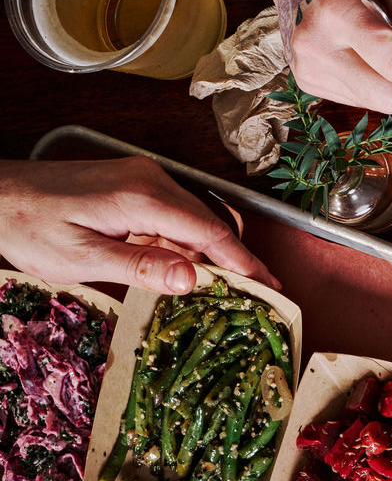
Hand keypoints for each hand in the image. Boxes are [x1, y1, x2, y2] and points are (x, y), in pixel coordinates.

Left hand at [0, 158, 276, 294]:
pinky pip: (177, 217)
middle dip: (229, 264)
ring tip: (185, 287)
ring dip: (199, 256)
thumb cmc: (29, 227)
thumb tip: (194, 279)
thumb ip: (141, 268)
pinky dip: (180, 245)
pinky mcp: (137, 184)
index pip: (213, 233)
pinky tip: (161, 265)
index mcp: (142, 197)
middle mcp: (151, 180)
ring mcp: (145, 178)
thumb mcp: (82, 259)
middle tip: (238, 302)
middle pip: (213, 225)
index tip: (273, 291)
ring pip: (197, 222)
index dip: (247, 265)